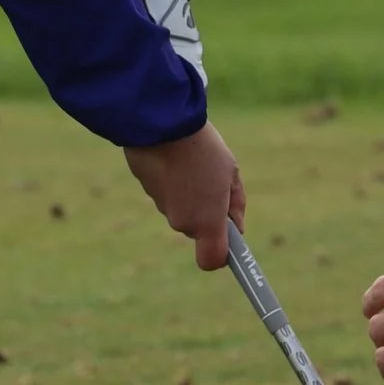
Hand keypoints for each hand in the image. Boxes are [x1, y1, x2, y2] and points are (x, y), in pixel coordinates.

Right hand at [125, 123, 244, 271]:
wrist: (161, 124)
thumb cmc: (203, 149)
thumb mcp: (230, 173)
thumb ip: (235, 204)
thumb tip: (235, 227)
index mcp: (206, 222)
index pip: (212, 260)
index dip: (223, 256)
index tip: (232, 240)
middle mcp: (182, 222)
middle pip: (199, 228)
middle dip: (209, 211)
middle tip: (217, 181)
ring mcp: (162, 207)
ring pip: (183, 209)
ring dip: (191, 194)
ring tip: (196, 163)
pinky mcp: (147, 190)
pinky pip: (167, 193)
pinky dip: (174, 182)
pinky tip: (177, 159)